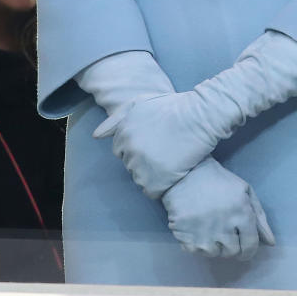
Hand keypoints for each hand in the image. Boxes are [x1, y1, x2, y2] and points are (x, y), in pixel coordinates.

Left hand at [98, 91, 217, 197]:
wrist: (200, 116)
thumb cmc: (173, 107)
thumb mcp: (140, 103)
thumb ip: (116, 118)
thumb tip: (96, 136)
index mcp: (123, 131)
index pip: (120, 150)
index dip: (136, 149)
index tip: (152, 145)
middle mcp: (128, 147)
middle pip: (129, 165)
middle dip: (142, 162)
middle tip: (163, 154)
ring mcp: (142, 163)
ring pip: (139, 179)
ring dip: (151, 176)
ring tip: (169, 163)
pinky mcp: (157, 178)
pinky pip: (151, 192)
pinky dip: (160, 188)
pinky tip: (172, 175)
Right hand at [161, 158, 274, 260]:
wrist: (182, 170)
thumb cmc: (216, 179)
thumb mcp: (243, 190)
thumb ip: (259, 216)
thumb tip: (270, 243)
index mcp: (241, 214)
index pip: (250, 246)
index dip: (248, 250)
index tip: (242, 247)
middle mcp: (225, 228)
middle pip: (233, 252)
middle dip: (230, 246)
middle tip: (223, 233)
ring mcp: (204, 234)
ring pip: (214, 253)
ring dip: (213, 245)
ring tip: (207, 228)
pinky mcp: (186, 236)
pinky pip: (195, 251)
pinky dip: (195, 244)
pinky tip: (194, 228)